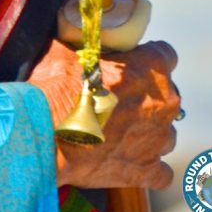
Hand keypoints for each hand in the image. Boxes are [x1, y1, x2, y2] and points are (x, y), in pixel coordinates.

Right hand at [28, 38, 179, 189]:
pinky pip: (161, 172)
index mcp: (151, 66)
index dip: (147, 59)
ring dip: (146, 132)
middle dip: (146, 98)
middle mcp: (164, 102)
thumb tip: (80, 39)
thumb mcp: (68, 49)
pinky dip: (147, 167)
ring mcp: (159, 139)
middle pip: (167, 96)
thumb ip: (87, 45)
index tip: (131, 65)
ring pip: (164, 133)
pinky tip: (125, 160)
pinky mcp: (148, 171)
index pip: (166, 55)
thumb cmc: (55, 87)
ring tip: (117, 133)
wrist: (43, 133)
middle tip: (116, 102)